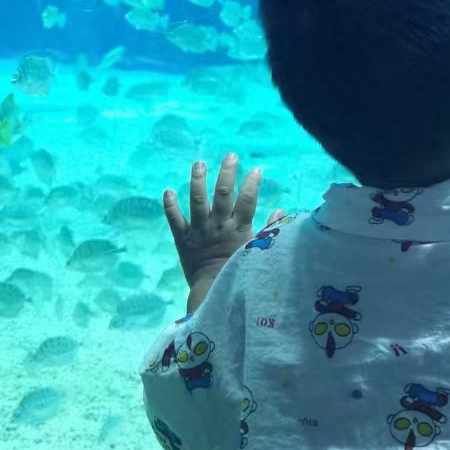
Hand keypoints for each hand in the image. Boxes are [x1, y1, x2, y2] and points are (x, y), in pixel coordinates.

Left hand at [163, 153, 274, 288]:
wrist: (212, 293)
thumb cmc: (238, 272)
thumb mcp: (257, 251)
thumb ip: (269, 230)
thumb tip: (281, 210)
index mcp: (238, 229)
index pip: (247, 200)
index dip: (251, 184)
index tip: (255, 170)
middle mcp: (218, 226)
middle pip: (222, 194)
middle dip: (226, 173)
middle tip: (230, 156)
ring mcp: (199, 231)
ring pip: (196, 200)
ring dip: (197, 180)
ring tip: (199, 163)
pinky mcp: (182, 239)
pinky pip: (173, 219)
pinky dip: (169, 205)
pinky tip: (168, 190)